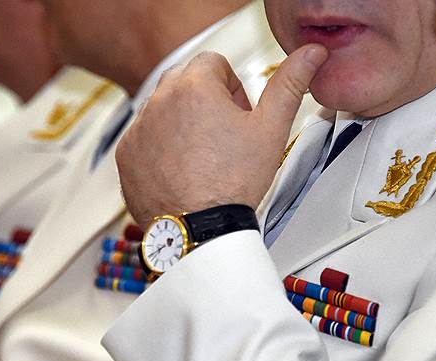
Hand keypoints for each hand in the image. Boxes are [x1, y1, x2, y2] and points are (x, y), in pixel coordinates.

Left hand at [116, 45, 328, 225]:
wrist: (200, 231)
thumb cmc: (233, 185)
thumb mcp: (270, 130)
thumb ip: (289, 85)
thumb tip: (309, 55)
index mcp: (194, 87)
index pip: (213, 63)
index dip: (232, 86)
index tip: (239, 114)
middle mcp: (160, 102)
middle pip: (184, 79)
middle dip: (205, 98)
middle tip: (224, 133)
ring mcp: (139, 129)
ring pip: (163, 108)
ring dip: (182, 121)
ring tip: (204, 156)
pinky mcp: (126, 155)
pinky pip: (144, 137)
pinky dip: (160, 147)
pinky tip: (182, 170)